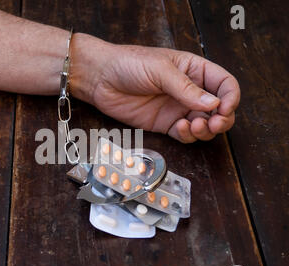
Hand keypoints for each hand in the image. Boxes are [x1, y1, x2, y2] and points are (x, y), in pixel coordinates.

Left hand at [71, 34, 239, 142]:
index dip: (230, 97)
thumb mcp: (161, 70)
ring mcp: (177, 108)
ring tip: (196, 126)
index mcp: (194, 70)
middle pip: (218, 108)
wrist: (101, 79)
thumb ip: (186, 88)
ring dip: (206, 130)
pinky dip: (188, 136)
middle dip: (222, 118)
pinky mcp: (164, 123)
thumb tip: (213, 103)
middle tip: (214, 122)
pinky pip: (184, 135)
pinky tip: (181, 129)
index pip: (224, 84)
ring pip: (204, 124)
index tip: (225, 108)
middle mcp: (189, 91)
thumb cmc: (128, 64)